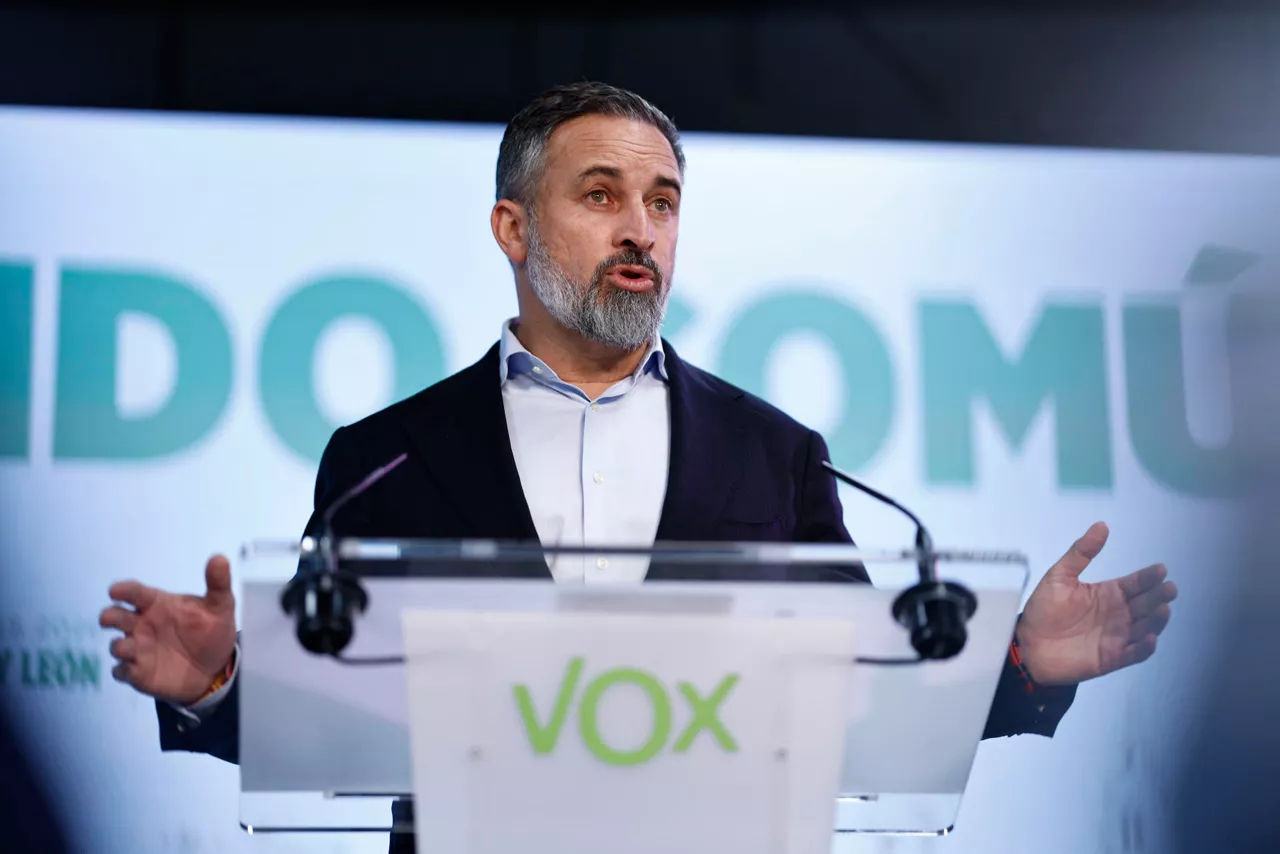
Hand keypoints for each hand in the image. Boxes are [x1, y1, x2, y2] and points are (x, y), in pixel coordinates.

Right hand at [99, 555, 237, 705]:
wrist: (216, 666)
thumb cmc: (211, 630)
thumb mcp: (220, 606)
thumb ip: (218, 583)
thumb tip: (220, 557)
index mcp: (157, 604)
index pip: (136, 593)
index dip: (124, 590)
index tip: (115, 590)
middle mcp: (142, 625)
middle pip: (116, 616)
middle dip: (109, 616)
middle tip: (109, 618)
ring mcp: (138, 649)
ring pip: (117, 646)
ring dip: (120, 646)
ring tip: (129, 648)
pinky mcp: (138, 672)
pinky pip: (122, 672)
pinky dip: (124, 670)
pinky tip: (133, 670)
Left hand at [1016, 522, 1176, 685]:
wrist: (1028, 644)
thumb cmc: (1044, 609)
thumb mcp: (1059, 576)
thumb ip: (1081, 552)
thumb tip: (1102, 525)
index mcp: (1109, 593)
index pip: (1136, 583)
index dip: (1148, 577)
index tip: (1160, 569)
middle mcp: (1119, 614)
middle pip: (1146, 603)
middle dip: (1159, 595)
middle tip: (1169, 588)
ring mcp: (1117, 636)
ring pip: (1145, 627)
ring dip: (1156, 620)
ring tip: (1162, 609)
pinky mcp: (1112, 657)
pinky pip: (1134, 654)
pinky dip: (1144, 648)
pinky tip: (1150, 639)